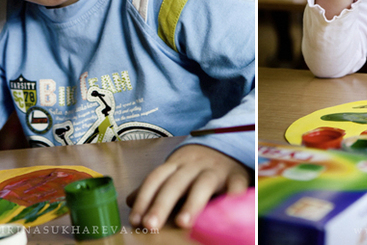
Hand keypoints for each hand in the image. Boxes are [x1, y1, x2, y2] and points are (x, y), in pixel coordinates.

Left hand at [127, 144, 249, 230]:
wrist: (230, 141)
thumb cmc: (198, 165)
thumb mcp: (176, 169)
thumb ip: (156, 185)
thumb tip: (129, 200)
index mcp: (176, 163)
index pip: (156, 178)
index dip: (144, 198)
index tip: (135, 219)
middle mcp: (194, 165)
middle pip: (175, 183)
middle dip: (161, 204)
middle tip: (151, 225)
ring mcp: (216, 169)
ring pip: (202, 184)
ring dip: (192, 203)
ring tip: (182, 223)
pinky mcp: (236, 175)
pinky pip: (235, 186)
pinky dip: (232, 198)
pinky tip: (225, 211)